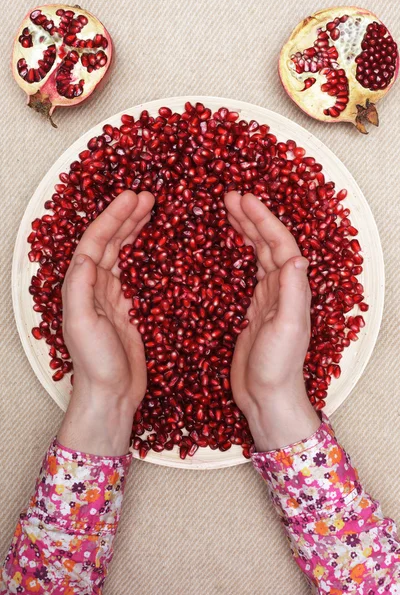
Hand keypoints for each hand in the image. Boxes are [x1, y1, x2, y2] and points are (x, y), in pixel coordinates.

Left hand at [57, 190, 153, 455]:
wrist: (112, 394)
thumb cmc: (95, 363)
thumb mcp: (82, 324)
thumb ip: (80, 288)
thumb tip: (86, 254)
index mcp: (81, 287)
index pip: (96, 242)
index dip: (113, 218)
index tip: (133, 198)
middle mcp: (93, 288)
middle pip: (108, 243)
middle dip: (125, 218)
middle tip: (147, 197)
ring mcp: (110, 298)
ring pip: (120, 254)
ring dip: (132, 231)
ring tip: (149, 211)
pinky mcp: (126, 309)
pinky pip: (131, 272)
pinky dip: (140, 254)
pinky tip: (149, 245)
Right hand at [225, 192, 319, 450]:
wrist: (267, 397)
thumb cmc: (278, 366)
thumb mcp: (286, 328)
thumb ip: (292, 293)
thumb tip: (296, 256)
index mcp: (292, 289)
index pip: (279, 243)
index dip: (262, 219)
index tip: (242, 199)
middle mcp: (283, 289)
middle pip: (268, 243)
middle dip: (251, 218)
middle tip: (229, 197)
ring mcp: (268, 299)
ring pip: (259, 255)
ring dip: (246, 231)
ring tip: (229, 212)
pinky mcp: (253, 310)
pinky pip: (249, 272)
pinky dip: (240, 254)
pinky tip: (231, 247)